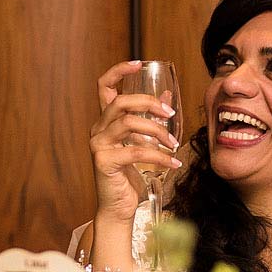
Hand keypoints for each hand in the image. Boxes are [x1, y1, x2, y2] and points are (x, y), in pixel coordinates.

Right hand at [88, 60, 180, 221]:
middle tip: (170, 115)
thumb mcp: (144, 143)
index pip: (104, 86)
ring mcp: (98, 144)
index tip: (139, 64)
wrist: (119, 207)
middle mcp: (98, 129)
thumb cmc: (130, 176)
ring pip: (128, 123)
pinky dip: (159, 156)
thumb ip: (152, 120)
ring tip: (174, 144)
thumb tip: (167, 97)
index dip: (119, 71)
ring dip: (157, 131)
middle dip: (149, 103)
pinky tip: (173, 163)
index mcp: (106, 121)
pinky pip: (136, 150)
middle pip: (120, 102)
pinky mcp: (104, 161)